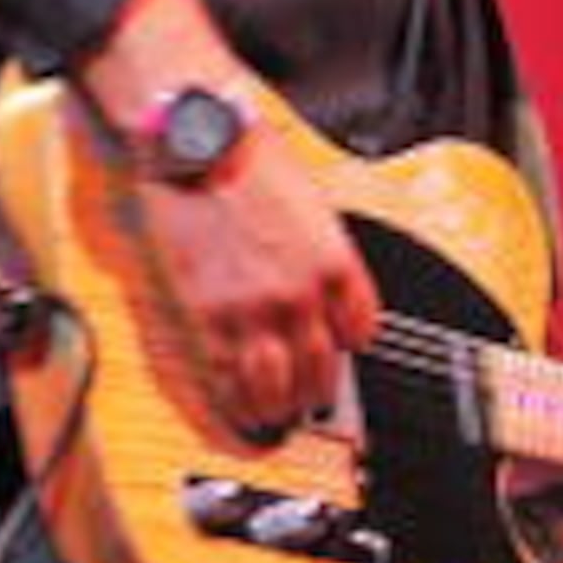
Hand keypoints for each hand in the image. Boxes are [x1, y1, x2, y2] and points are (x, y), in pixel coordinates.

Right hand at [140, 137, 380, 439]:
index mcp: (337, 264)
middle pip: (323, 365)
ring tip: (280, 416)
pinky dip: (237, 399)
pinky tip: (242, 408)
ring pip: (278, 383)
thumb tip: (331, 290)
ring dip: (281, 407)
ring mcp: (254, 309)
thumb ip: (326, 254)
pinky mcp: (208, 315)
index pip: (361, 329)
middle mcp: (302, 294)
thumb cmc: (254, 162)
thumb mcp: (316, 207)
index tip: (344, 353)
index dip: (352, 346)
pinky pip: (228, 374)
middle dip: (320, 390)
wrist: (201, 146)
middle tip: (315, 403)